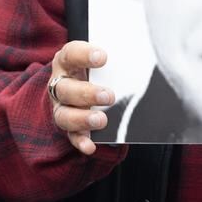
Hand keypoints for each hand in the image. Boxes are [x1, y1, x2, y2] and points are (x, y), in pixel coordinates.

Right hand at [47, 41, 112, 155]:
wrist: (81, 85)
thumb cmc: (95, 69)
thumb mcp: (100, 60)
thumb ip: (114, 58)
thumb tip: (141, 58)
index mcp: (66, 62)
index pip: (70, 54)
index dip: (84, 55)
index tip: (103, 57)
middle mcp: (60, 84)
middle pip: (65, 89)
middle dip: (86, 93)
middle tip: (109, 96)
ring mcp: (62, 106)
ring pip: (64, 115)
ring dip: (82, 119)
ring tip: (101, 120)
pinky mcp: (69, 126)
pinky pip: (72, 136)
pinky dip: (81, 142)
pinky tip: (90, 146)